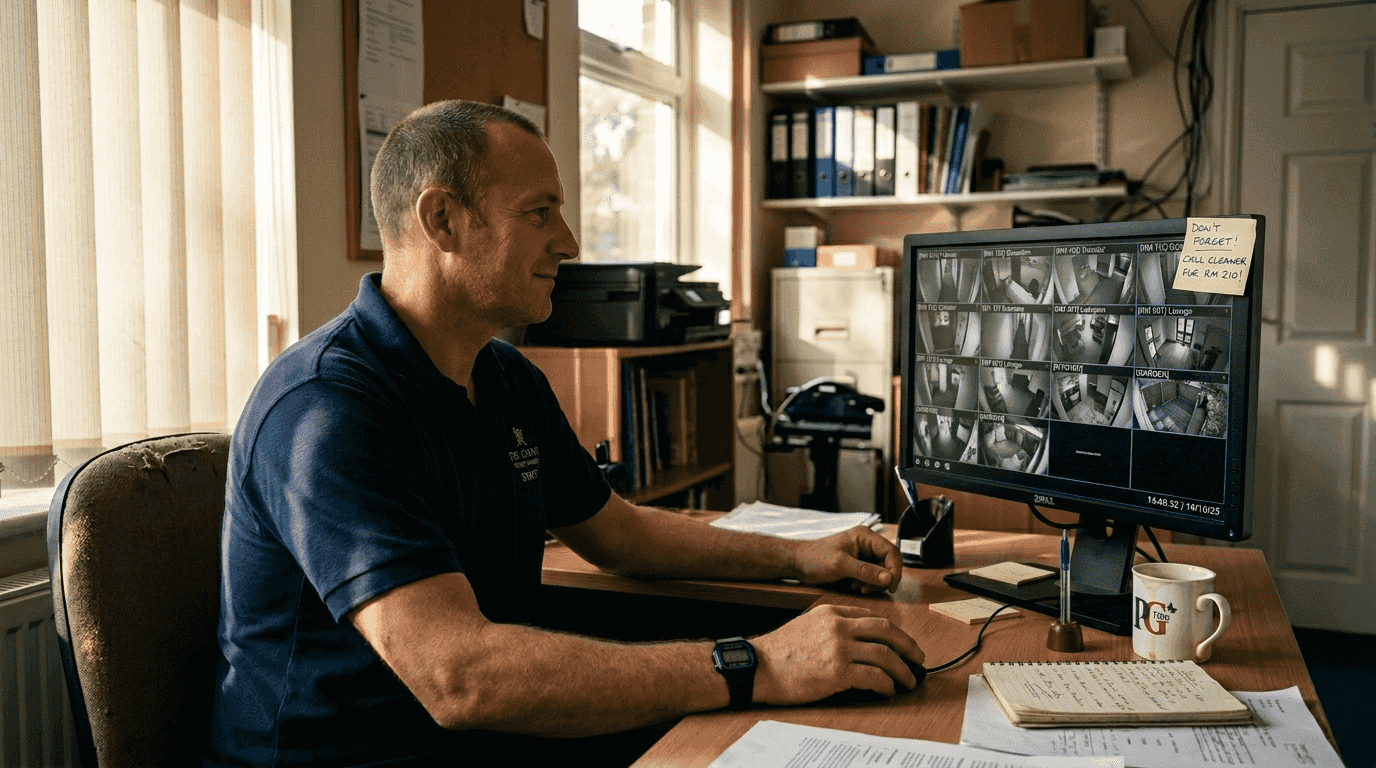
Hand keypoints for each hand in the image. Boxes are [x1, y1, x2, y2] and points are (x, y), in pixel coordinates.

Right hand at [750, 604, 924, 704]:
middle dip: (908, 646)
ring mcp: (839, 648)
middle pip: (887, 631)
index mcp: (832, 613)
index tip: (902, 644)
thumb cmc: (778, 651)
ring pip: (885, 655)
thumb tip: (859, 641)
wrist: (757, 666)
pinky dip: (887, 685)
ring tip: (908, 681)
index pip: (873, 618)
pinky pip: (874, 677)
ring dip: (902, 670)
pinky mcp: (837, 672)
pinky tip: (888, 690)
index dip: (894, 632)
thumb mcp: (807, 625)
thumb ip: (833, 626)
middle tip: (918, 659)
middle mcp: (839, 626)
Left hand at [792, 526, 903, 593]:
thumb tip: (888, 578)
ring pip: (882, 572)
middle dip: (882, 579)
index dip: (895, 569)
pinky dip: (868, 585)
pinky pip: (873, 577)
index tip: (891, 586)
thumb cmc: (815, 558)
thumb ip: (865, 571)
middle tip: (868, 589)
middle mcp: (867, 544)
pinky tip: (855, 586)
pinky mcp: (859, 566)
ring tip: (858, 587)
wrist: (798, 563)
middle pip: (889, 563)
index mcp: (865, 536)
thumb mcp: (841, 565)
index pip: (891, 551)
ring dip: (874, 584)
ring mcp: (863, 556)